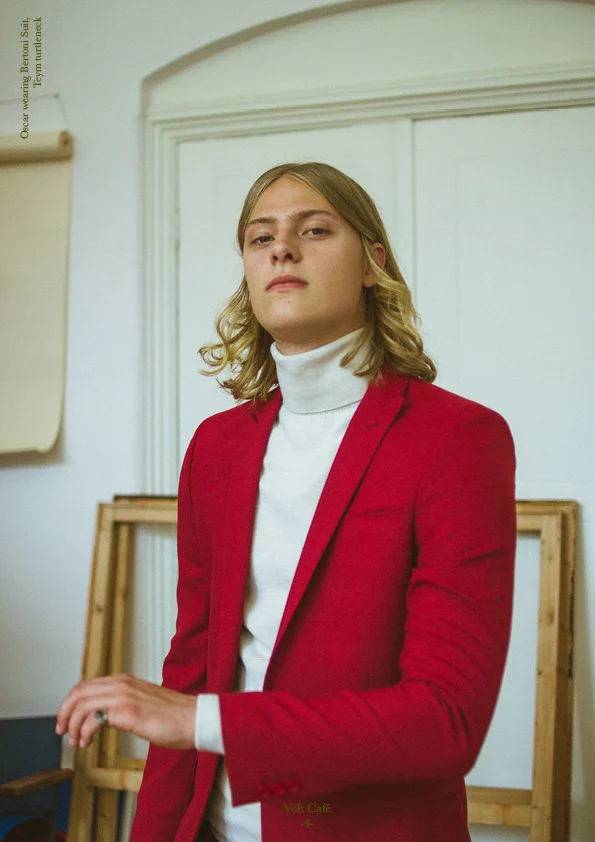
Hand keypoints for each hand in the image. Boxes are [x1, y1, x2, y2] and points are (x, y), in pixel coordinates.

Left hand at [55, 673, 196, 749]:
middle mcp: (122, 684)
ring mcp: (124, 697)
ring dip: (72, 725)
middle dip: (64, 713)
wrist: (194, 719)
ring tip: (76, 742)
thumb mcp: (143, 704)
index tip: (65, 720)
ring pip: (82, 704)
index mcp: (125, 681)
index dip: (69, 703)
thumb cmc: (174, 717)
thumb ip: (124, 705)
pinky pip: (94, 719)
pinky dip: (84, 732)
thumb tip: (105, 717)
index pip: (85, 685)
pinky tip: (88, 743)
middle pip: (79, 692)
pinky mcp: (128, 712)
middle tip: (62, 732)